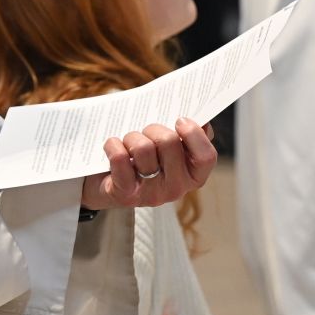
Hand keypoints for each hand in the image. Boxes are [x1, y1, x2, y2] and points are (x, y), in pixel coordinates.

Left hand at [80, 119, 216, 210]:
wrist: (108, 185)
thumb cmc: (145, 159)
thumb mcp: (170, 149)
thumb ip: (188, 135)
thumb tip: (201, 122)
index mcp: (192, 176)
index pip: (206, 157)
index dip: (194, 134)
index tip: (179, 120)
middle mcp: (175, 189)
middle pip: (169, 142)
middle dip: (153, 128)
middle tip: (145, 133)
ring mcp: (150, 194)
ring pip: (143, 148)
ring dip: (131, 137)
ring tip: (128, 143)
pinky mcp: (125, 194)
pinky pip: (120, 158)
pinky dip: (113, 145)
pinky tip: (113, 146)